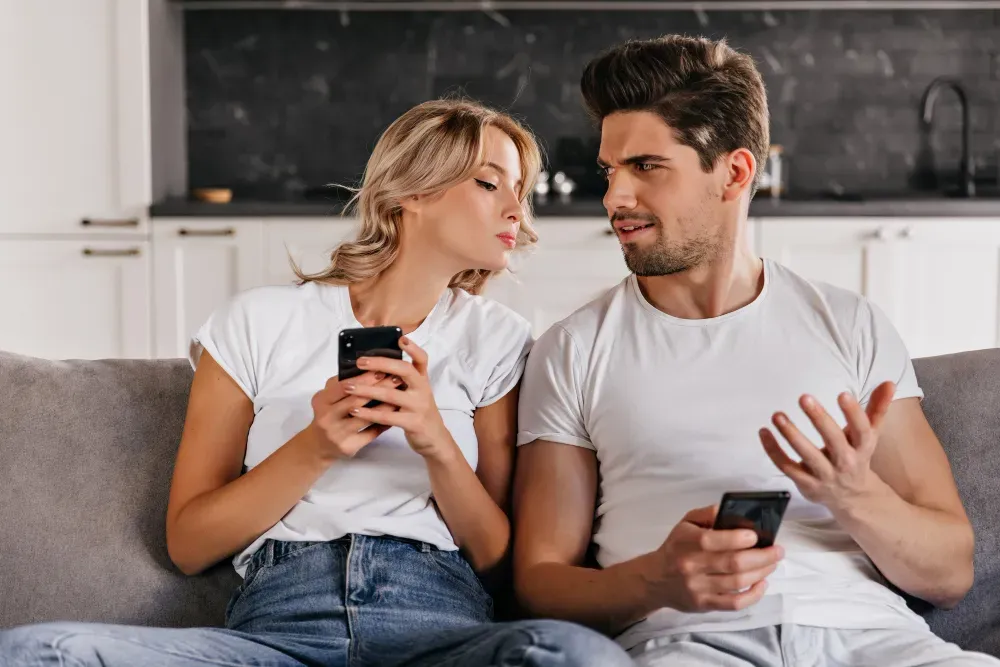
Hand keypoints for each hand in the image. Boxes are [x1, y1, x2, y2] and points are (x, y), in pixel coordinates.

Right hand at [306, 371, 399, 460]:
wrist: (319, 445)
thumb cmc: (328, 414)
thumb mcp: (327, 397)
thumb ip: (342, 383)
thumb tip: (367, 367)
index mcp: (321, 401)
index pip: (344, 386)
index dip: (364, 378)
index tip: (382, 369)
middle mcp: (327, 417)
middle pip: (357, 401)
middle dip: (379, 388)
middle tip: (397, 378)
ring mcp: (337, 434)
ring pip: (366, 418)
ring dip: (386, 405)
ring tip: (400, 395)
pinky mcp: (349, 447)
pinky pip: (371, 433)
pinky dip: (385, 422)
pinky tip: (395, 413)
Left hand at [342, 337, 455, 459]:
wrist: (435, 439)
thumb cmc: (418, 412)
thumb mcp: (416, 393)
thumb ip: (402, 380)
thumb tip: (375, 367)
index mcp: (422, 380)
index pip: (422, 359)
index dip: (413, 348)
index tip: (400, 339)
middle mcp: (422, 390)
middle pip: (404, 370)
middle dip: (380, 363)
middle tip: (360, 361)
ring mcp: (419, 406)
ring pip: (391, 394)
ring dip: (367, 390)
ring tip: (348, 387)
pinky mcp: (413, 423)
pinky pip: (388, 417)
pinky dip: (370, 413)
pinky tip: (355, 410)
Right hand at [641, 505, 783, 612]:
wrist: (656, 578)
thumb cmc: (676, 548)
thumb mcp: (685, 523)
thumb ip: (707, 514)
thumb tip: (731, 510)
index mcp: (686, 542)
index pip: (713, 540)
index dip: (738, 538)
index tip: (756, 536)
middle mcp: (691, 565)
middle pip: (733, 563)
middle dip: (761, 556)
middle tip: (777, 551)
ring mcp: (698, 587)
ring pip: (737, 582)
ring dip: (761, 572)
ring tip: (772, 563)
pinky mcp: (704, 604)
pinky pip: (734, 603)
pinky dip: (753, 595)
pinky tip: (762, 584)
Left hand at [760, 381, 895, 512]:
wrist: (851, 497)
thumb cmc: (857, 456)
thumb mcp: (869, 434)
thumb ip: (877, 408)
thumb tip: (889, 382)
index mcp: (863, 447)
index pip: (862, 430)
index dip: (854, 414)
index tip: (842, 394)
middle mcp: (845, 462)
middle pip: (834, 441)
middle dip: (819, 419)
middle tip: (804, 398)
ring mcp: (824, 475)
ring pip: (806, 455)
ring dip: (791, 435)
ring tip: (777, 415)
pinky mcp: (805, 483)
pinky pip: (786, 466)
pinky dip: (773, 450)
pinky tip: (764, 432)